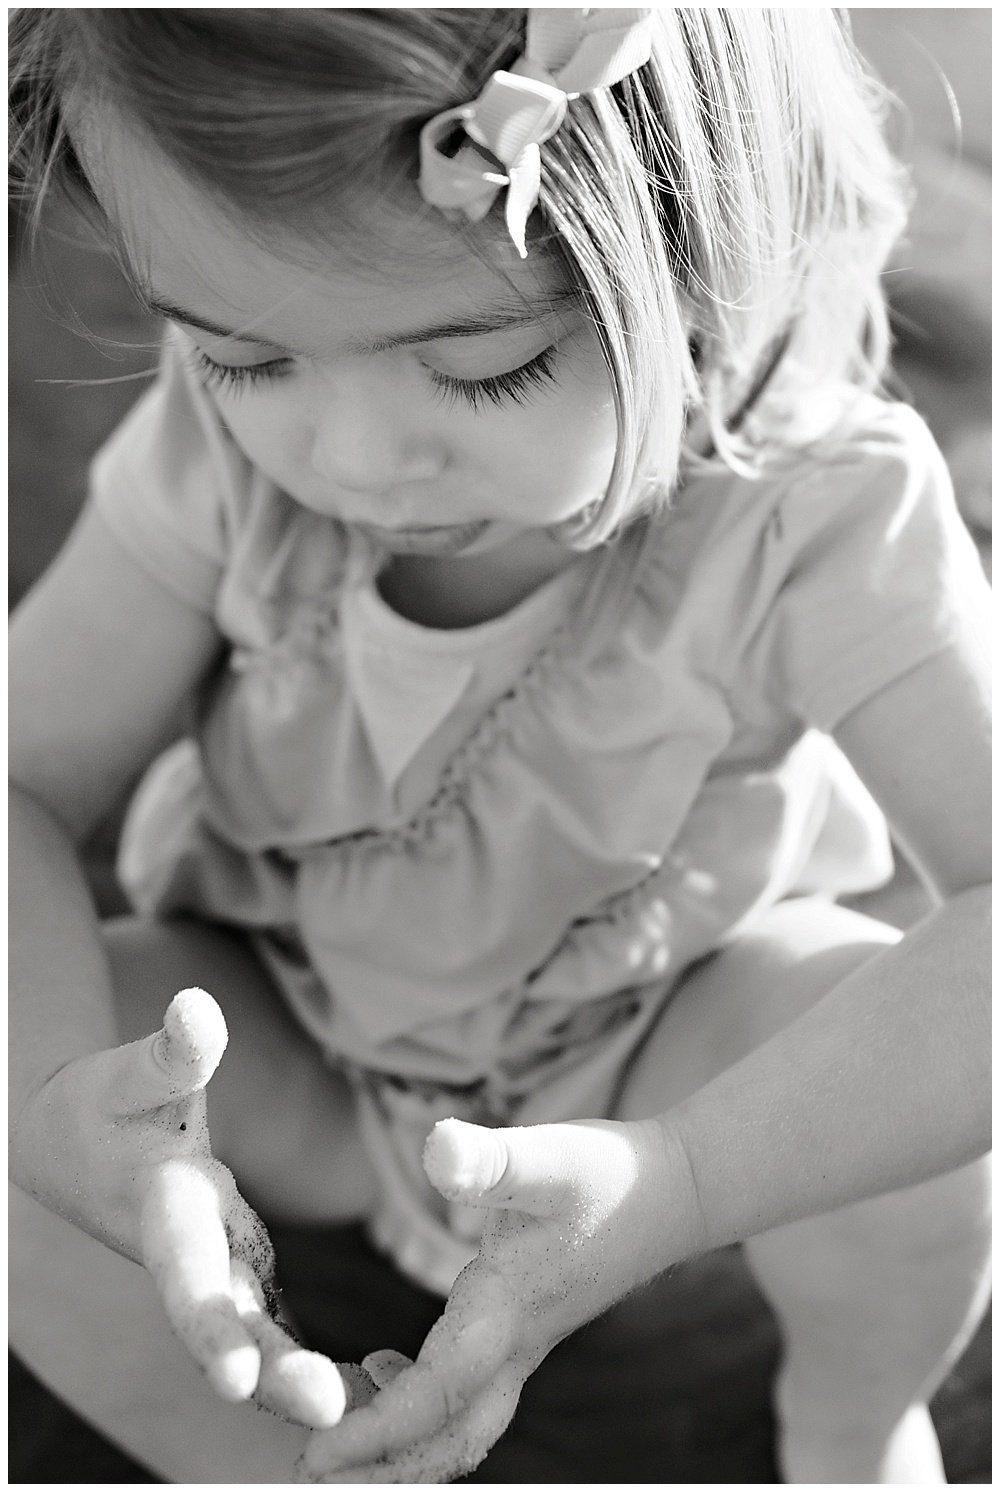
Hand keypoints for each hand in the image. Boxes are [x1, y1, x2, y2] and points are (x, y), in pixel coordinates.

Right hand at [9, 987, 360, 1427]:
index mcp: (165, 1215)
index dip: (212, 1330)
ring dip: (304, 1379)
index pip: (187, 1282)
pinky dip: (307, 1362)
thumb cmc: (103, 1102)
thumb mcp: (133, 1075)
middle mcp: (191, 1258)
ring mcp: (216, 1270)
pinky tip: (368, 1391)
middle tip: (332, 1415)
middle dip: (278, 1375)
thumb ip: (169, 1054)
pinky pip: (276, 1326)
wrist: (74, 1144)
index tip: (240, 1382)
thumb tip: (197, 1008)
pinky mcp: (239, 1267)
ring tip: (373, 1413)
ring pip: (262, 1337)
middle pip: (234, 1328)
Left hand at [298, 1115, 696, 1481]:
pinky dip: (417, 1404)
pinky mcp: (523, 1330)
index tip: (316, 1454)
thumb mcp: (548, 1157)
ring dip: (398, 1441)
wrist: (673, 1191)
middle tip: (314, 1466)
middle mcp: (513, 1344)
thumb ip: (492, 1160)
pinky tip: (381, 1369)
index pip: (434, 1396)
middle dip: (383, 1467)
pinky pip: (464, 1395)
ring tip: (333, 1426)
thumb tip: (438, 1149)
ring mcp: (521, 1344)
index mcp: (507, 1312)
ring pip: (457, 1426)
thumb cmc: (609, 1173)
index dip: (374, 1432)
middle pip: (447, 1441)